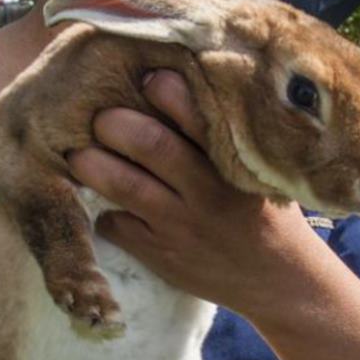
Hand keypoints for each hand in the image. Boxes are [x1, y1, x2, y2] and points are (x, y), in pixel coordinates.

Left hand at [66, 69, 324, 314]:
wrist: (280, 282)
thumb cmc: (265, 212)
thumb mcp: (258, 172)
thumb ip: (224, 139)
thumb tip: (177, 88)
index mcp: (234, 164)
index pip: (197, 116)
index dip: (167, 91)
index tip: (148, 78)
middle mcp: (207, 193)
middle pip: (151, 145)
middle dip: (115, 124)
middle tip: (100, 117)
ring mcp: (181, 227)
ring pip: (124, 186)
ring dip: (92, 164)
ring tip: (78, 154)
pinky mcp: (162, 257)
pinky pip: (117, 227)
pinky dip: (103, 211)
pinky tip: (103, 203)